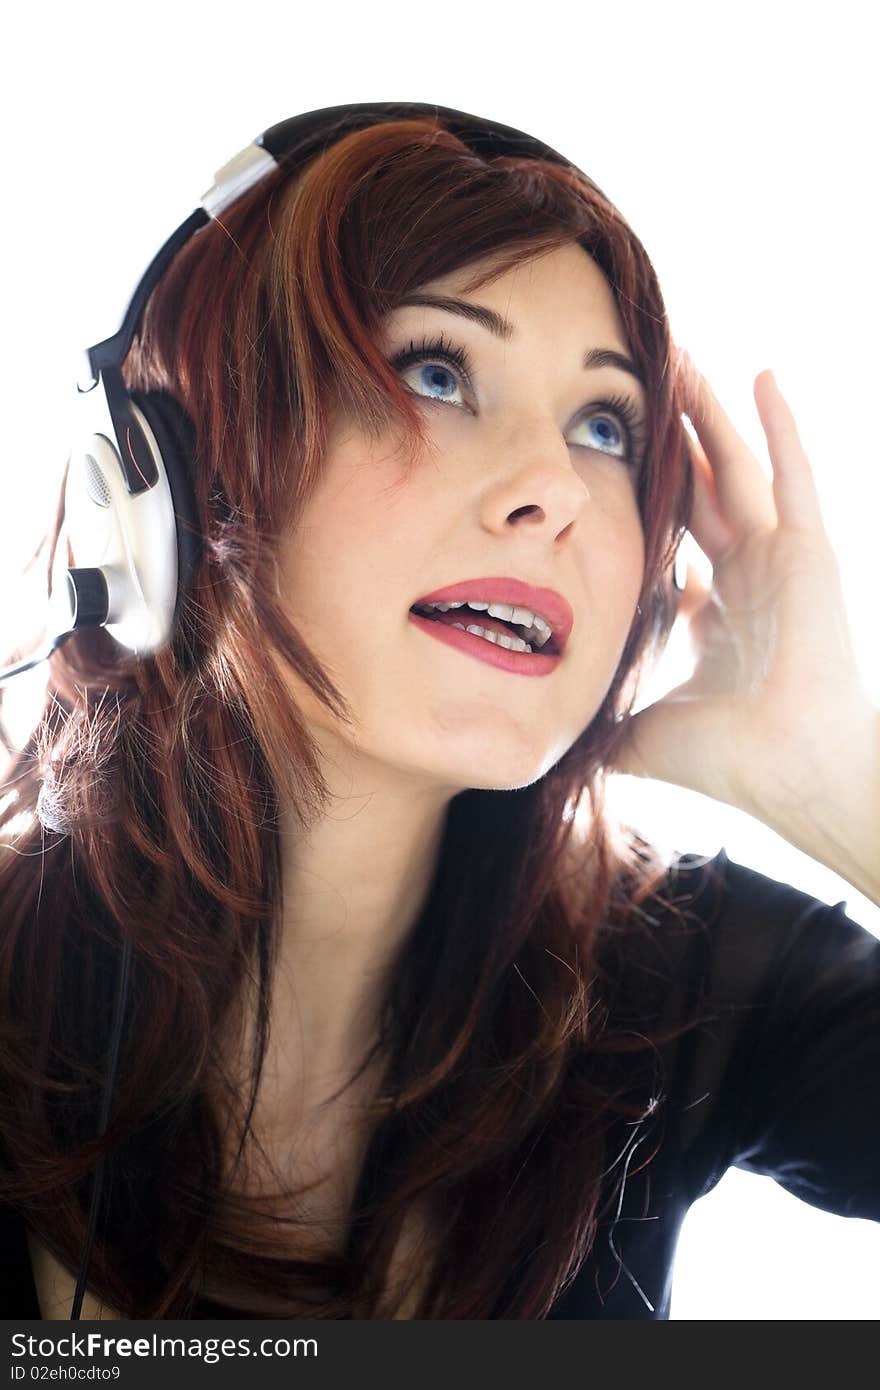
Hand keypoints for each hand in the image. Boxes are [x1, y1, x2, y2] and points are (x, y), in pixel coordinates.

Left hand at [609, 362, 873, 820]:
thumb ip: (595, 723)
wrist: (792, 774)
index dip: (643, 497)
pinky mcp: (808, 551)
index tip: (610, 457)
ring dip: (712, 415)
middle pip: (701, 489)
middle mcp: (745, 577)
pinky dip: (779, 424)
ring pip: (736, 468)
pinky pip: (791, 474)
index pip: (673, 537)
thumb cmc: (726, 759)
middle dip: (674, 439)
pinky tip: (761, 374)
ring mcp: (779, 559)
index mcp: (712, 613)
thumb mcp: (640, 728)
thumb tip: (534, 743)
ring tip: (687, 360)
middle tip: (643, 384)